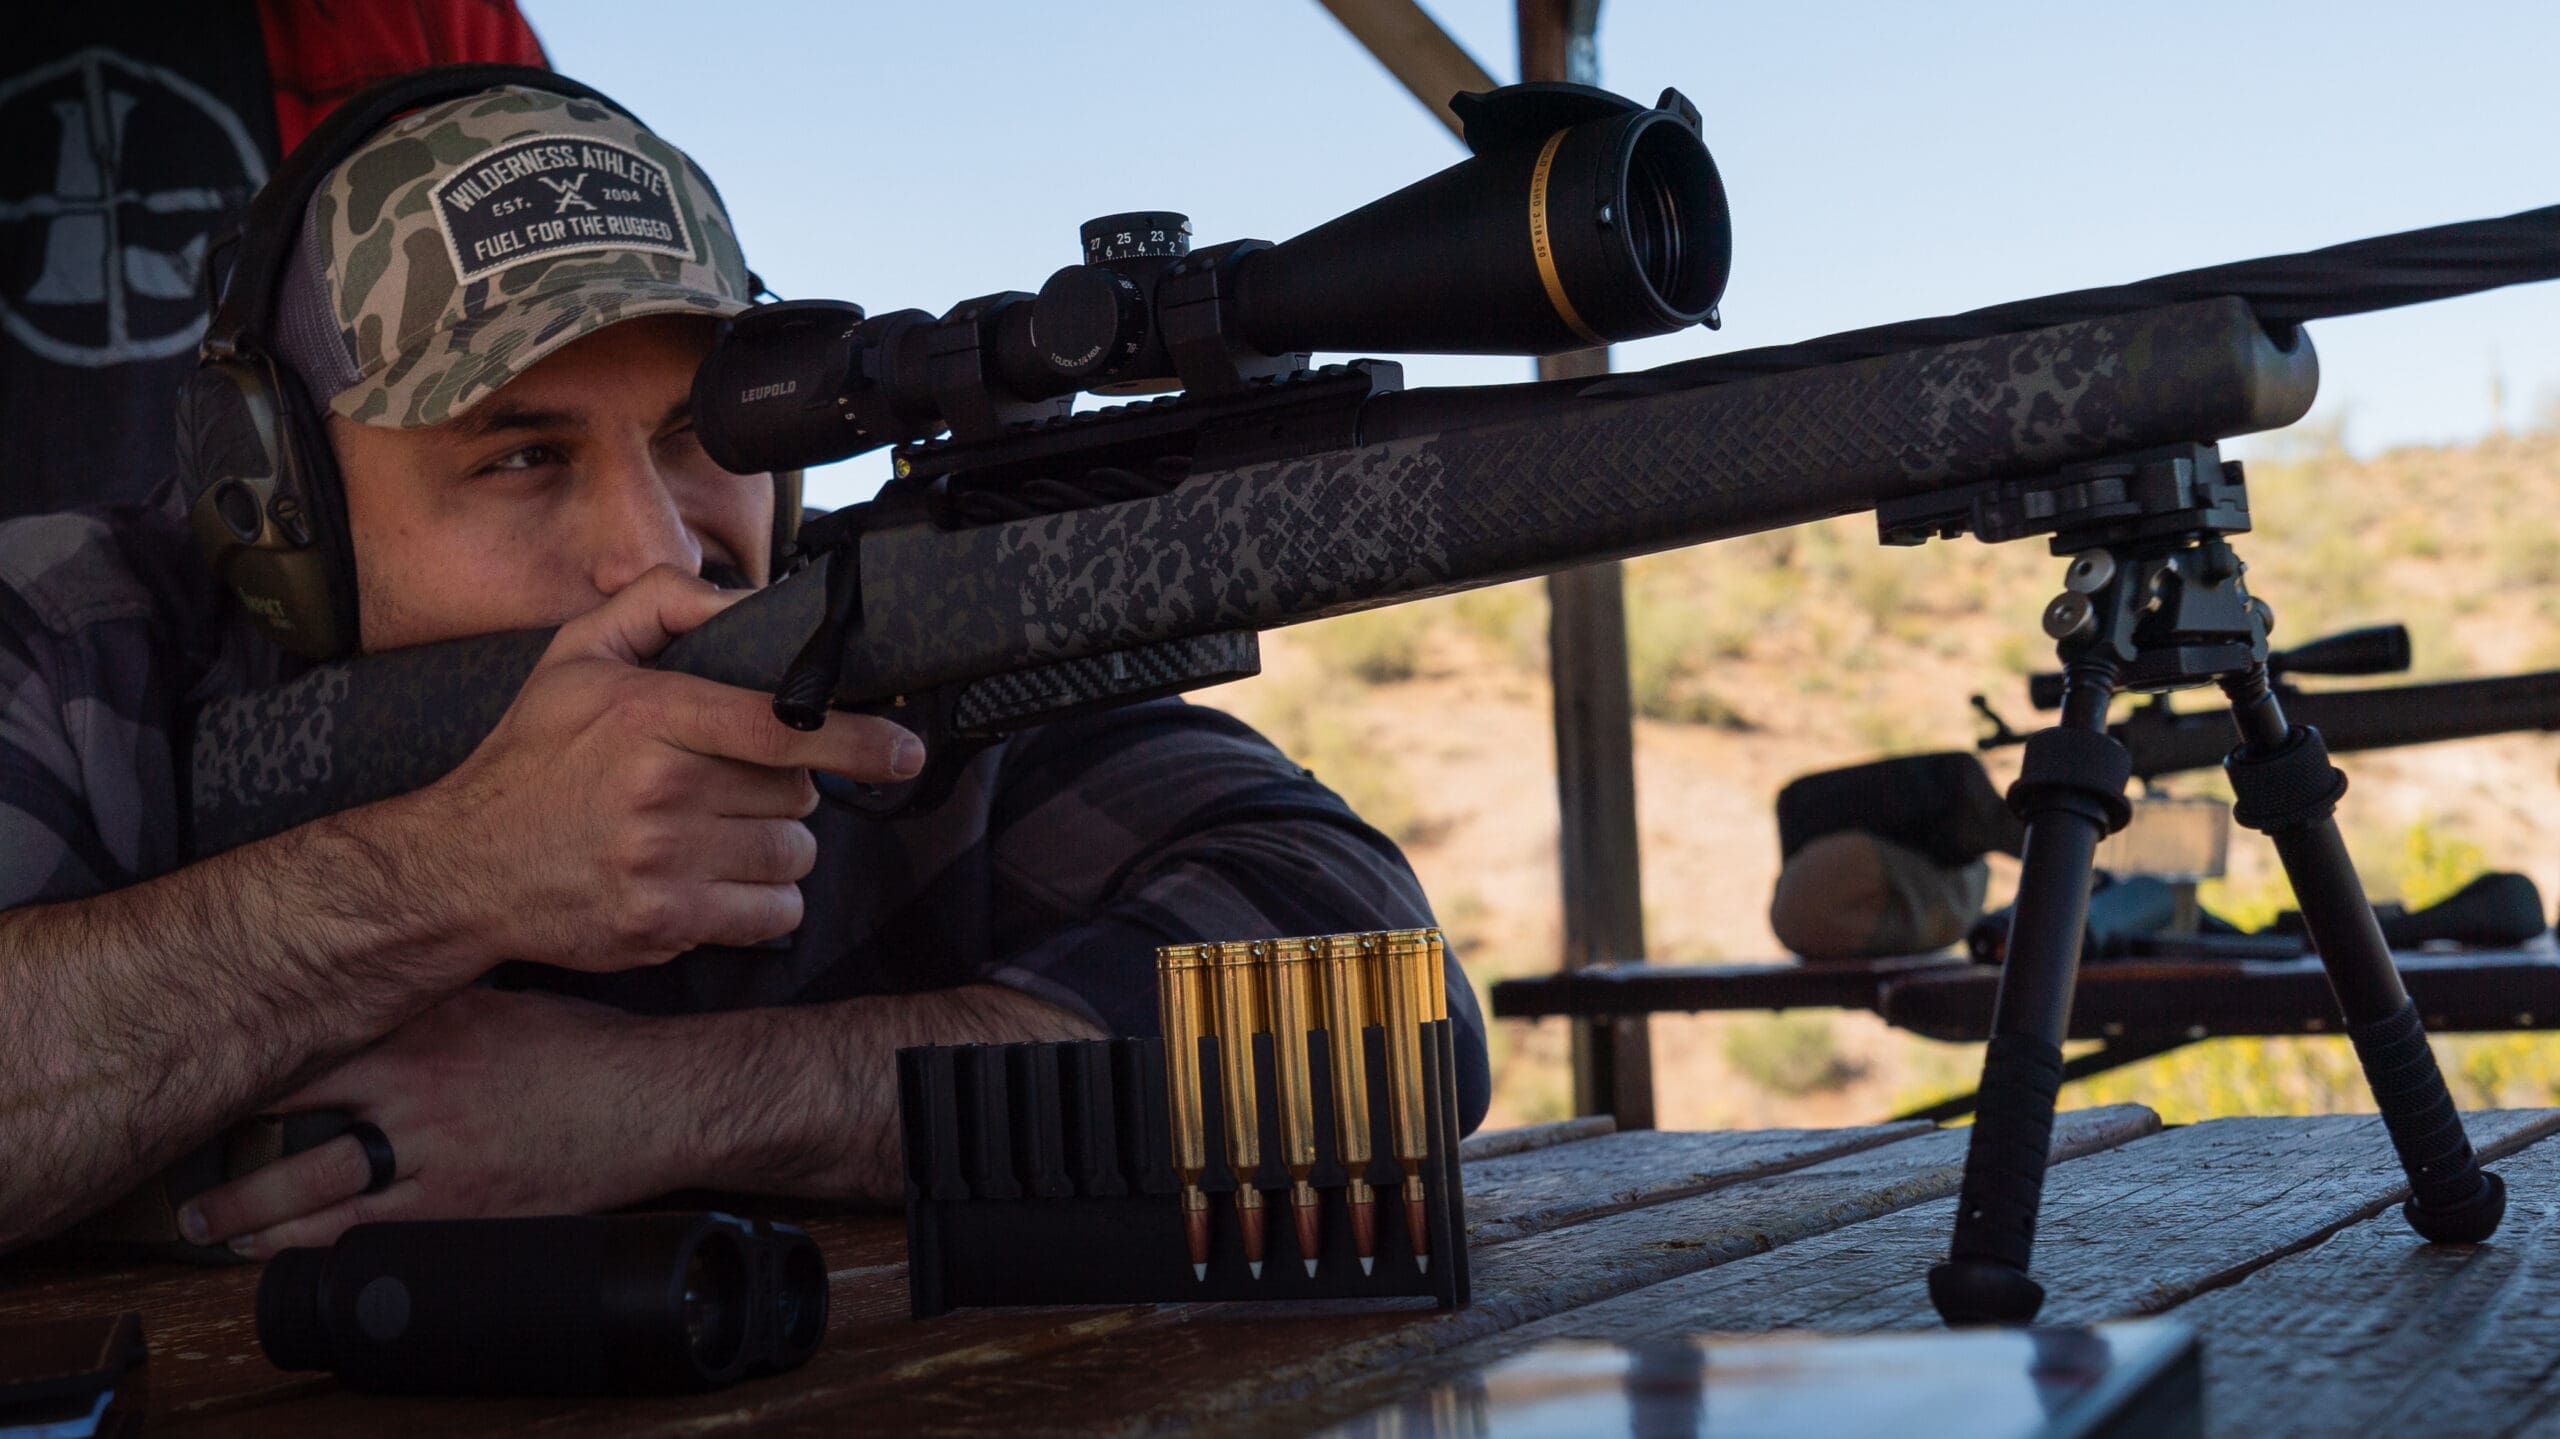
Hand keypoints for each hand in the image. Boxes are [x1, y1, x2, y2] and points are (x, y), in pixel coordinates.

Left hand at [177, 989, 682, 1256]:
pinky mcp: (464, 1209)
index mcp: (424, 1034)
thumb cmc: (587, 1047)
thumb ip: (435, 1006)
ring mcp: (436, 1157)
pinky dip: (328, 1247)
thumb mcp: (502, 1001)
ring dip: (261, 1217)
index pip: (309, 1050)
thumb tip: (383, 995)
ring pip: (321, 1197)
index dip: (250, 1069)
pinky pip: (376, 1235)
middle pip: (295, 1130)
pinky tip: (301, 1253)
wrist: (651, 1099)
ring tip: (224, 1230)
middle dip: (235, 1164)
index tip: (211, 1078)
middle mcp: (417, 1094)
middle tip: (192, 1188)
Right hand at [405, 565, 921, 971]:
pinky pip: (772, 915)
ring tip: (719, 834)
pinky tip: (717, 882)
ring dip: (775, 847)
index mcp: (648, 717)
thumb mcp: (576, 656)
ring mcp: (662, 865)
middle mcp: (660, 792)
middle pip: (796, 793)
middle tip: (731, 786)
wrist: (461, 868)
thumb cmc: (531, 759)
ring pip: (793, 856)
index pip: (780, 727)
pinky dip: (763, 904)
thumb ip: (660, 603)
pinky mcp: (663, 924)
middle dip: (783, 789)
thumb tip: (748, 599)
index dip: (857, 740)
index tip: (904, 751)